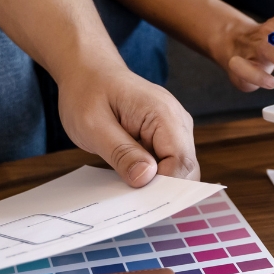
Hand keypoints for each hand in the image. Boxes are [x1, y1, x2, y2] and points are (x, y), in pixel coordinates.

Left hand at [57, 65, 197, 186]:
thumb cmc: (87, 92)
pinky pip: (167, 164)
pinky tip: (129, 176)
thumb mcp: (93, 125)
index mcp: (163, 114)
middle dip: (163, 189)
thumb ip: (121, 152)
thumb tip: (146, 179)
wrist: (88, 71)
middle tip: (130, 200)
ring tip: (126, 185)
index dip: (164, 187)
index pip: (180, 162)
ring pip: (179, 170)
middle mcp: (177, 121)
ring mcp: (174, 129)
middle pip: (186, 169)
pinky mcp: (166, 137)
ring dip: (156, 184)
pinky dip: (151, 176)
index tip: (139, 202)